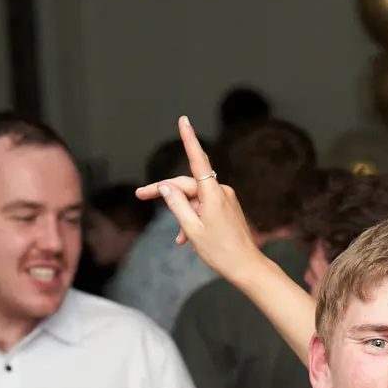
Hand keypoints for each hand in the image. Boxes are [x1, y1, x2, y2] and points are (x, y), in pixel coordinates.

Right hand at [138, 115, 268, 284]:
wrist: (247, 268)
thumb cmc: (221, 252)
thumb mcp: (192, 230)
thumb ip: (177, 205)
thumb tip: (165, 186)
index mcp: (213, 194)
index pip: (197, 160)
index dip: (189, 139)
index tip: (184, 120)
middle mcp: (221, 191)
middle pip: (187, 184)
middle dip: (166, 192)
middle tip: (140, 196)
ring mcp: (225, 199)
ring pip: (194, 199)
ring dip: (183, 214)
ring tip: (180, 238)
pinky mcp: (227, 208)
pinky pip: (204, 207)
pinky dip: (194, 218)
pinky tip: (187, 238)